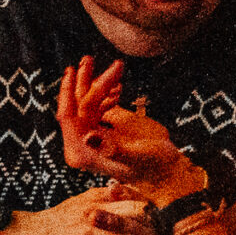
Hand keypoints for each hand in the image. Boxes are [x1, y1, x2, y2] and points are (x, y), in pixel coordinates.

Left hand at [56, 57, 207, 203]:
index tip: (72, 70)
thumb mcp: (133, 157)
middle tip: (89, 59)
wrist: (168, 175)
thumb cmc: (153, 168)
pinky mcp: (103, 133)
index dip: (68, 92)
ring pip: (87, 105)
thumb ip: (111, 148)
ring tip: (113, 66)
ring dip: (98, 84)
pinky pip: (99, 109)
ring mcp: (92, 138)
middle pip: (77, 107)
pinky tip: (119, 87)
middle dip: (84, 81)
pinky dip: (108, 95)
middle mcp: (82, 146)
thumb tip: (89, 137)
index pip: (67, 117)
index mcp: (81, 152)